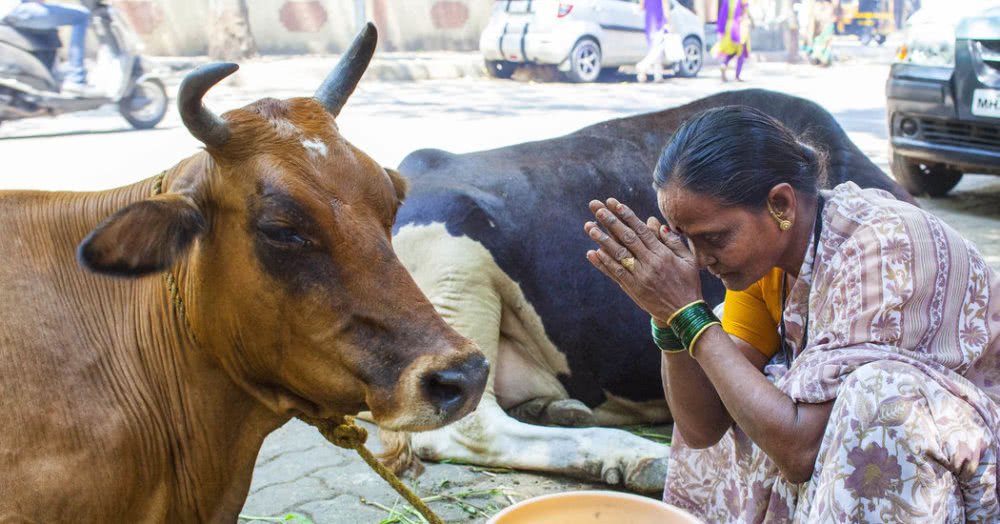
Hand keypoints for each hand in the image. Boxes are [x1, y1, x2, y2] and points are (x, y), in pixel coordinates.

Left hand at [584, 198, 701, 322]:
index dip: (627, 216)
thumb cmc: (688, 283)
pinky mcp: (632, 288)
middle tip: (597, 209)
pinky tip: (592, 252)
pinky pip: (615, 273)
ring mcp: (639, 277)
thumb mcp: (688, 260)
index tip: (615, 204)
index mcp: (663, 254)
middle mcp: (650, 264)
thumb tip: (658, 224)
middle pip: (627, 238)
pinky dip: (603, 263)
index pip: (642, 231)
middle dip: (611, 222)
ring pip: (618, 255)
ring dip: (602, 240)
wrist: (683, 313)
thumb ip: (673, 242)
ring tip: (590, 227)